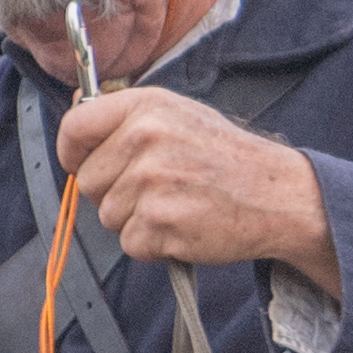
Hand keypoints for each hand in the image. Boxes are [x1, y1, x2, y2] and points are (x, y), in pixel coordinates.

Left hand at [58, 87, 340, 292]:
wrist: (280, 196)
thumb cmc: (230, 158)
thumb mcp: (180, 115)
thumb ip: (130, 117)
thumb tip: (75, 116)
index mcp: (145, 107)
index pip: (74, 128)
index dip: (72, 153)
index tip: (82, 165)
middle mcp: (144, 139)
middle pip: (88, 181)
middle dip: (113, 194)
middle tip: (156, 192)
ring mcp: (152, 182)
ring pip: (108, 217)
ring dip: (137, 222)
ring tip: (177, 208)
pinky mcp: (161, 222)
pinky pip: (131, 244)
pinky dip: (154, 246)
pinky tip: (184, 228)